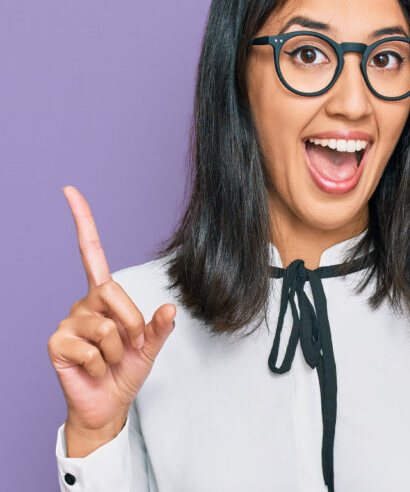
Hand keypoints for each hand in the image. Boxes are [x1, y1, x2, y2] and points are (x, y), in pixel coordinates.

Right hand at [47, 186, 175, 455]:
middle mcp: (83, 302)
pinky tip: (93, 369)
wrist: (108, 403)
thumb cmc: (126, 369)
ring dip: (115, 349)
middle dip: (131, 326)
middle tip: (126, 347)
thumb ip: (160, 327)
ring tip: (108, 359)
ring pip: (106, 326)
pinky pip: (90, 347)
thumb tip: (169, 309)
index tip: (69, 190)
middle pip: (115, 296)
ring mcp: (68, 322)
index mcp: (104, 294)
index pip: (91, 251)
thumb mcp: (151, 346)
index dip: (82, 221)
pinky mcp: (57, 343)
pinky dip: (100, 363)